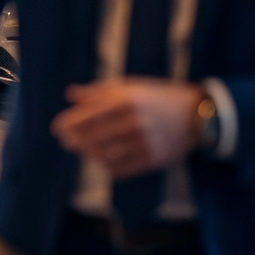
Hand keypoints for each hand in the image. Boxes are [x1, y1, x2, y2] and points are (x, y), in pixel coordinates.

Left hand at [49, 78, 203, 179]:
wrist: (197, 115)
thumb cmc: (157, 97)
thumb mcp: (130, 86)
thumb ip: (99, 91)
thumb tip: (71, 95)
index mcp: (126, 99)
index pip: (88, 114)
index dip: (69, 123)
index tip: (57, 129)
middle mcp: (134, 120)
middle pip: (93, 136)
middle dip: (75, 140)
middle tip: (67, 142)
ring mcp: (144, 142)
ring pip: (104, 154)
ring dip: (89, 153)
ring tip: (84, 150)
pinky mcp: (153, 159)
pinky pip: (121, 169)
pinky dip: (107, 166)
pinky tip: (102, 160)